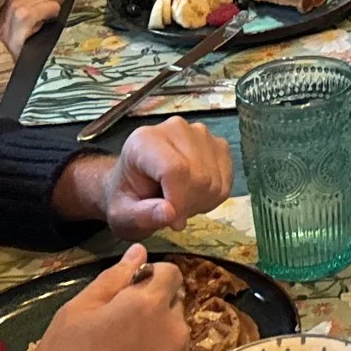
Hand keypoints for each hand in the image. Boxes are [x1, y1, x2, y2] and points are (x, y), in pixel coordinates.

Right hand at [0, 0, 67, 56]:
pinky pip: (53, 6)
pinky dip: (54, 15)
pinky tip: (43, 24)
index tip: (47, 1)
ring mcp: (18, 4)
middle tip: (47, 12)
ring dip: (56, 6)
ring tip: (44, 19)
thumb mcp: (16, 14)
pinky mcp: (23, 16)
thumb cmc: (7, 40)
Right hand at [7, 247, 190, 350]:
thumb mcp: (77, 311)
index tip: (125, 294)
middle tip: (115, 328)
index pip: (171, 273)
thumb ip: (114, 277)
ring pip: (174, 334)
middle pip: (174, 304)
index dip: (149, 278)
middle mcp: (174, 330)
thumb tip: (139, 251)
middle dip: (152, 307)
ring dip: (156, 335)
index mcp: (150, 304)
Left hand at [96, 116, 234, 236]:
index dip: (178, 201)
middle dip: (189, 205)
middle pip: (199, 175)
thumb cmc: (127, 197)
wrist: (136, 184)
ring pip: (214, 180)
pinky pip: (226, 179)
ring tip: (181, 203)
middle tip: (173, 214)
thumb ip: (142, 215)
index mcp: (144, 140)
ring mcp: (201, 134)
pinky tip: (194, 196)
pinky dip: (214, 196)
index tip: (172, 221)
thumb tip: (169, 213)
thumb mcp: (123, 214)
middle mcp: (175, 128)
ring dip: (201, 202)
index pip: (175, 169)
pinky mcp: (218, 144)